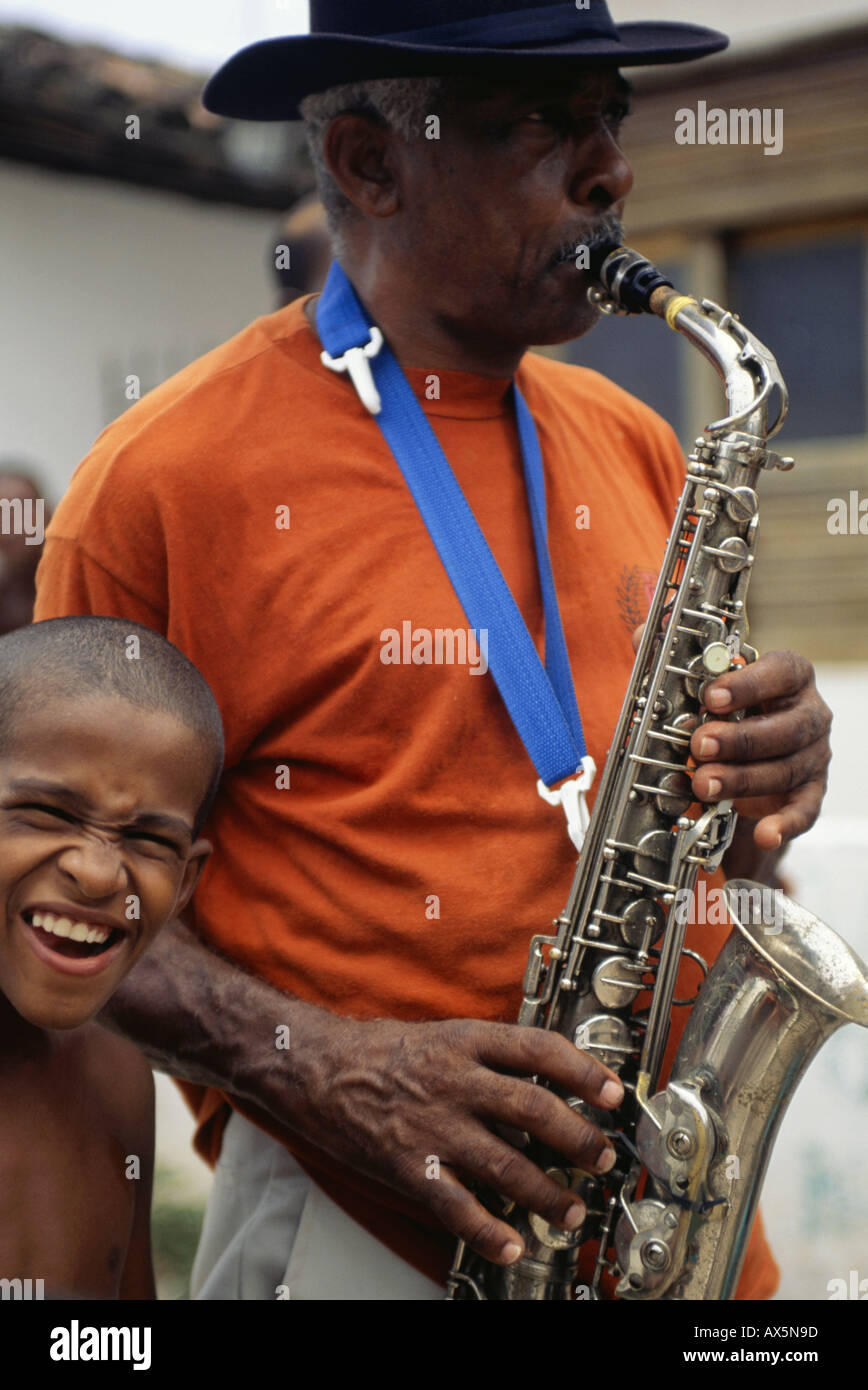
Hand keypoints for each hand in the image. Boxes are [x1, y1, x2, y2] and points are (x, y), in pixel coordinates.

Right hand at [301, 1016, 622, 1266]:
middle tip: (602, 1158)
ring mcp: (432, 1125)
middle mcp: (454, 1081)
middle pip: (534, 1109)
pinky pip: (455, 1205)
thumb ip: (488, 1058)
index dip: (583, 1072)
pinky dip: (487, 1231)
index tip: (614, 1094)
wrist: (314, 1067)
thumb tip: (543, 1084)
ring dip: (545, 1192)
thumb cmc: (380, 1051)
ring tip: (569, 1209)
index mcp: (465, 1041)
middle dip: (578, 1138)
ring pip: (504, 1163)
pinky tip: (511, 1245)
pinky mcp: (408, 1165)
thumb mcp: (441, 1035)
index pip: (538, 1049)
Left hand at [689, 650, 830, 850]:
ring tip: (702, 785)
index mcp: (789, 677)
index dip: (747, 684)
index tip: (710, 696)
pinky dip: (786, 823)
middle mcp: (808, 713)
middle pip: (785, 727)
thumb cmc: (730, 712)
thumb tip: (644, 633)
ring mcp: (814, 754)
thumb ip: (675, 658)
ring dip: (743, 779)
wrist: (750, 758)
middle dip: (739, 739)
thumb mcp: (703, 685)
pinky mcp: (811, 791)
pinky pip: (805, 809)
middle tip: (699, 746)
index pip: (781, 671)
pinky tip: (765, 833)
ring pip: (786, 768)